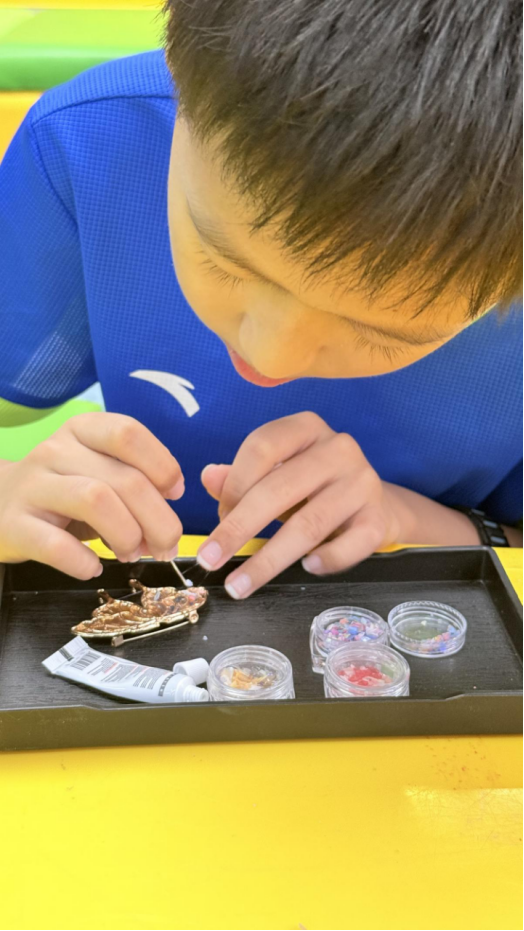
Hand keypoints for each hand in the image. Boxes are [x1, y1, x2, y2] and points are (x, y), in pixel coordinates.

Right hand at [0, 413, 183, 578]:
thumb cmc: (59, 492)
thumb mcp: (95, 473)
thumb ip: (132, 485)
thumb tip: (168, 519)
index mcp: (81, 431)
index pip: (128, 433)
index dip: (162, 465)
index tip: (175, 493)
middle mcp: (54, 451)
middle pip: (124, 479)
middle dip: (158, 519)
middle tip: (165, 546)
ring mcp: (31, 486)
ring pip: (95, 501)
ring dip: (127, 535)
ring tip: (130, 554)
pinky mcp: (13, 525)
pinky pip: (56, 545)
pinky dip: (83, 562)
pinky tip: (92, 567)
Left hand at [198, 412, 402, 598]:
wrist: (377, 504)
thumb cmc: (315, 487)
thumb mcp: (277, 474)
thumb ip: (241, 476)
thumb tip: (209, 477)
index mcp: (307, 428)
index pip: (261, 447)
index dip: (233, 485)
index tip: (218, 517)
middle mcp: (338, 449)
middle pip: (278, 489)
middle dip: (238, 529)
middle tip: (211, 559)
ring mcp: (362, 483)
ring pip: (308, 524)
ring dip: (268, 560)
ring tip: (240, 584)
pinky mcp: (378, 519)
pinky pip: (350, 545)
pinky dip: (326, 560)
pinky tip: (305, 568)